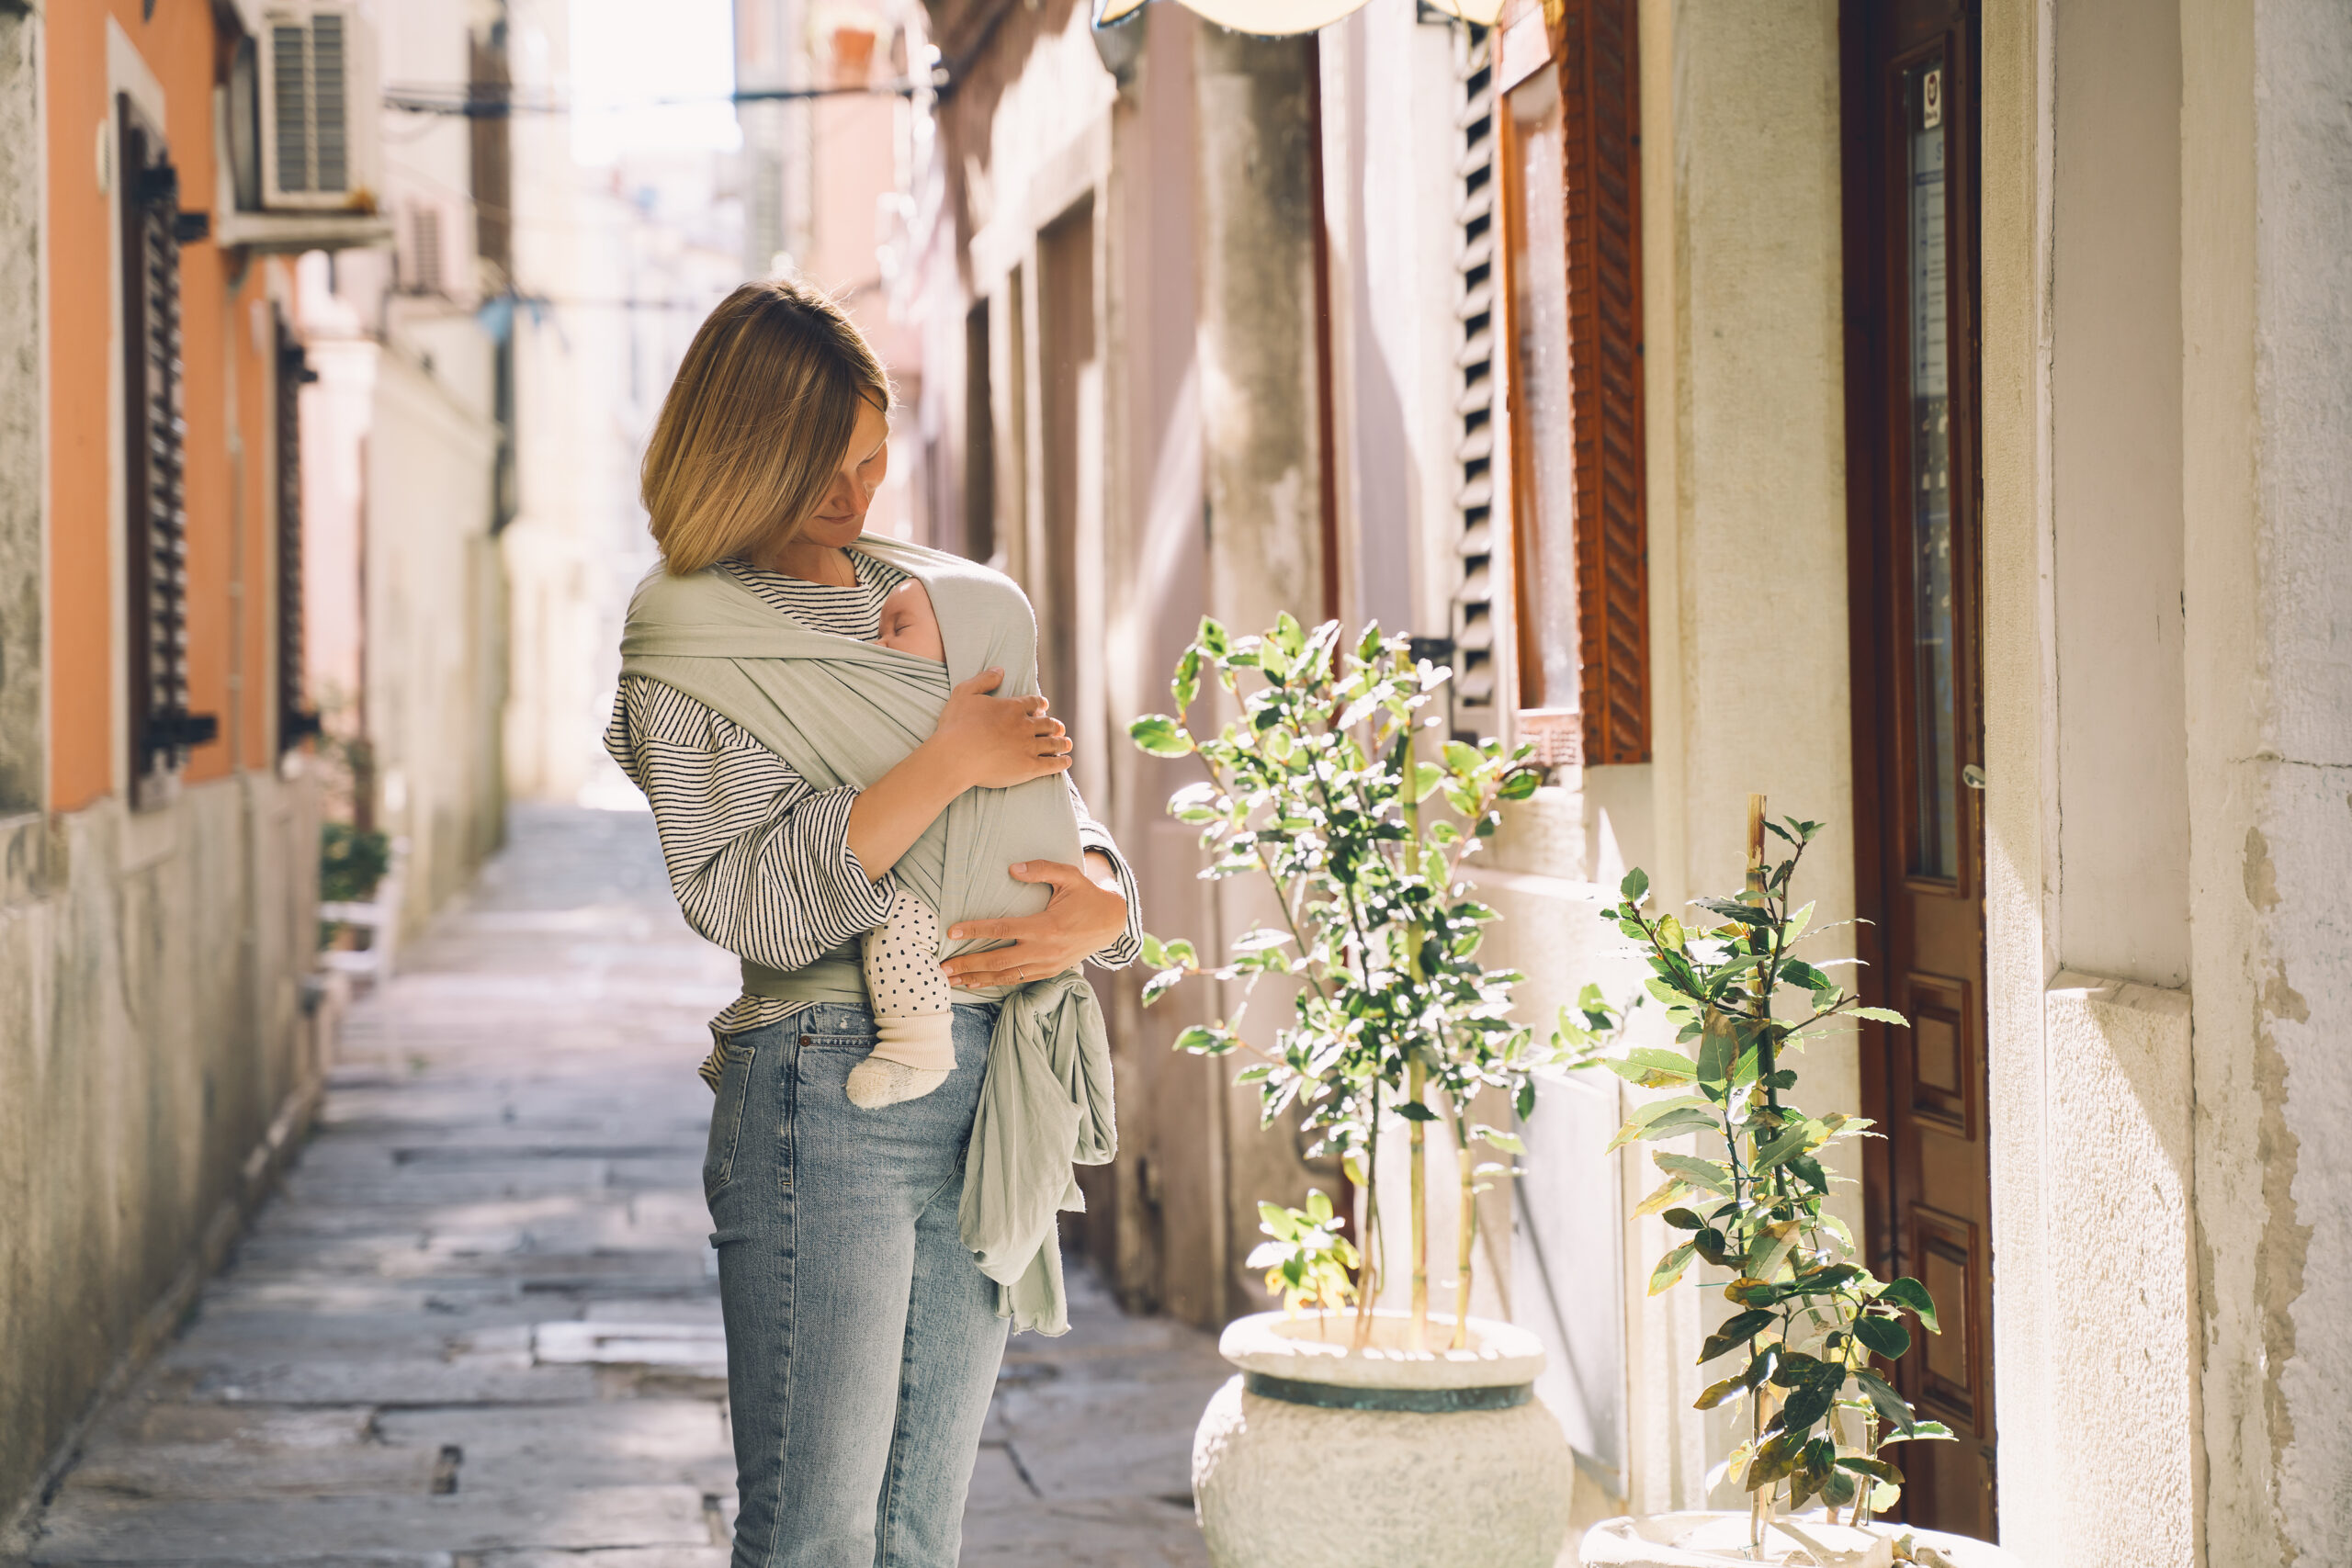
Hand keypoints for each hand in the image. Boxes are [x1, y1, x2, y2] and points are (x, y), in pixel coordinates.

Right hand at [928, 668, 1071, 790]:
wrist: (955, 756)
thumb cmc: (956, 726)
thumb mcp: (964, 693)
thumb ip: (984, 680)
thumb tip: (1000, 670)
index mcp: (1012, 708)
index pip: (1034, 703)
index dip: (1040, 705)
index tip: (1044, 707)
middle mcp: (1025, 726)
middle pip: (1048, 724)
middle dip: (1055, 725)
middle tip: (1059, 728)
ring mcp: (1029, 747)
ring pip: (1053, 743)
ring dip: (1062, 742)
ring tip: (1067, 743)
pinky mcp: (1030, 768)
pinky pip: (1052, 764)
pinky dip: (1062, 762)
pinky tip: (1066, 761)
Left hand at [941, 858, 1127, 988]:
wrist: (1111, 923)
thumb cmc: (1086, 895)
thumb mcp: (1069, 875)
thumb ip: (1041, 869)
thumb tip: (1012, 869)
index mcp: (1046, 926)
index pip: (1003, 929)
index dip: (975, 930)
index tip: (952, 931)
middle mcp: (1044, 950)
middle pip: (999, 960)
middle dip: (968, 965)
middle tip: (941, 968)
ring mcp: (1047, 965)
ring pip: (1006, 976)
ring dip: (977, 979)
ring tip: (951, 981)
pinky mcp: (1049, 972)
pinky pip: (1018, 980)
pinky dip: (995, 983)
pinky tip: (977, 982)